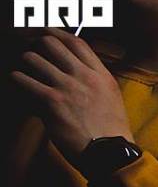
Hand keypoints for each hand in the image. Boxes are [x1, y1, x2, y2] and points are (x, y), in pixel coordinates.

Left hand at [9, 28, 131, 163]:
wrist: (111, 153)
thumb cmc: (111, 132)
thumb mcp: (112, 100)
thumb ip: (95, 82)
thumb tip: (74, 71)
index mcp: (101, 76)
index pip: (77, 42)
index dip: (57, 33)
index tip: (46, 33)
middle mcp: (84, 77)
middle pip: (51, 43)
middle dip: (36, 45)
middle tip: (31, 53)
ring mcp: (67, 87)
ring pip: (32, 58)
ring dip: (24, 64)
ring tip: (25, 73)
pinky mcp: (51, 101)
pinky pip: (22, 79)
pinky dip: (16, 80)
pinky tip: (19, 86)